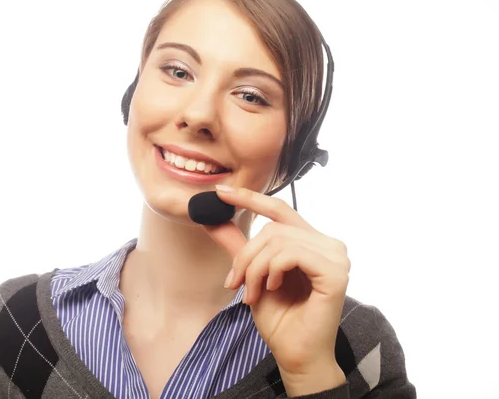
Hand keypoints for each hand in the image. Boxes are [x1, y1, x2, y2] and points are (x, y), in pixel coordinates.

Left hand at [202, 185, 348, 394]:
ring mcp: (335, 256)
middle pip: (272, 227)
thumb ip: (239, 246)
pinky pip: (290, 253)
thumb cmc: (280, 319)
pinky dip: (271, 270)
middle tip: (234, 282)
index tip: (220, 192)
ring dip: (255, 268)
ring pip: (278, 240)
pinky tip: (272, 288)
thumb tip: (212, 218)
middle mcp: (327, 244)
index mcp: (311, 242)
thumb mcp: (252, 275)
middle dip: (246, 255)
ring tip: (252, 293)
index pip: (279, 209)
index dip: (250, 198)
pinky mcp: (335, 271)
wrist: (295, 355)